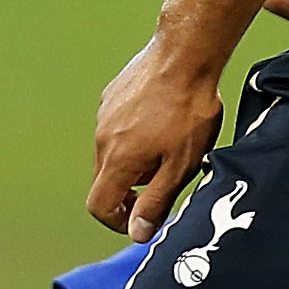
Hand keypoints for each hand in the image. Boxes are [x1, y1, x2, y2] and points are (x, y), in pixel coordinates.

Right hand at [88, 37, 223, 239]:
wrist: (185, 55)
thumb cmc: (189, 112)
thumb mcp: (181, 166)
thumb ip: (156, 202)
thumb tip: (137, 233)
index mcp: (117, 160)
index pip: (99, 206)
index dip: (118, 221)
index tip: (144, 217)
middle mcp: (102, 138)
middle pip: (105, 181)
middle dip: (130, 191)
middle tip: (164, 181)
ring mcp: (104, 114)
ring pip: (111, 153)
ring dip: (134, 162)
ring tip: (170, 148)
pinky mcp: (111, 96)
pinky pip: (116, 128)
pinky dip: (133, 136)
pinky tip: (163, 122)